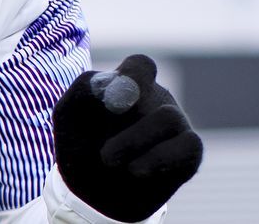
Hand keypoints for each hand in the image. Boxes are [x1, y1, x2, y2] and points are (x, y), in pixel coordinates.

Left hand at [53, 54, 202, 221]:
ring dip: (135, 140)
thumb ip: (85, 91)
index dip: (131, 76)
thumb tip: (118, 89)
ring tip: (108, 160)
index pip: (141, 66)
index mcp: (128, 83)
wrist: (91, 191)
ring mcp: (176, 124)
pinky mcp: (189, 154)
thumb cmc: (80, 142)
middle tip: (103, 150)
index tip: (112, 100)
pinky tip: (135, 170)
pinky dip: (158, 160)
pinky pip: (190, 148)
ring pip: (170, 118)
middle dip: (121, 121)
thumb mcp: (68, 114)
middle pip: (151, 93)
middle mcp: (156, 100)